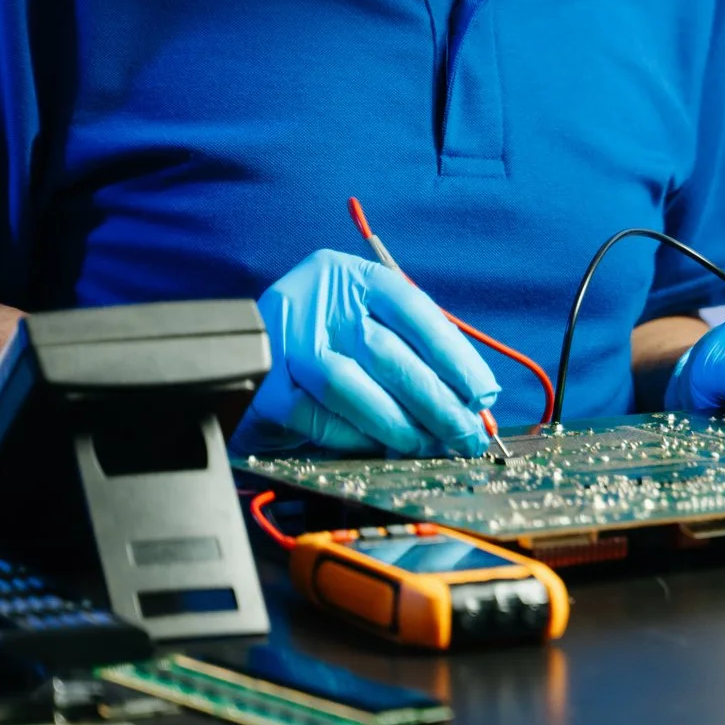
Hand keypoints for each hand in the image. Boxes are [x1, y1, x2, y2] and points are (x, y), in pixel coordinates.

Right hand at [234, 250, 500, 456]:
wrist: (243, 366)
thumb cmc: (325, 349)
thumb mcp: (365, 330)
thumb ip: (413, 353)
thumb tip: (473, 399)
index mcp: (346, 276)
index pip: (411, 308)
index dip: (453, 354)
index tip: (481, 393)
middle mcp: (312, 299)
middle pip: (386, 350)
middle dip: (435, 400)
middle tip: (465, 433)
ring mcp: (281, 344)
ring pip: (350, 385)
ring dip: (397, 423)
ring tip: (427, 446)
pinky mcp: (262, 390)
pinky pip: (317, 419)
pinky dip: (356, 437)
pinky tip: (380, 448)